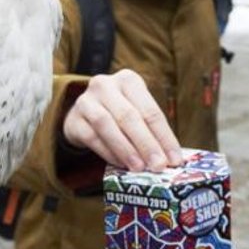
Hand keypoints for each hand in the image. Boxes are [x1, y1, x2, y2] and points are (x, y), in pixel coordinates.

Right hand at [62, 69, 182, 171]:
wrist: (84, 114)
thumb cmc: (119, 113)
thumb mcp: (137, 112)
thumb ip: (151, 131)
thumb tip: (170, 159)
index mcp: (129, 80)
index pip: (150, 110)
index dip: (164, 137)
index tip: (175, 159)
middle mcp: (106, 85)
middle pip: (129, 116)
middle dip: (147, 144)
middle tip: (158, 166)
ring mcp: (86, 100)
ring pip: (107, 125)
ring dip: (126, 149)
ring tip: (139, 168)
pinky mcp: (74, 119)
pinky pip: (92, 138)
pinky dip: (109, 153)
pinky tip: (121, 164)